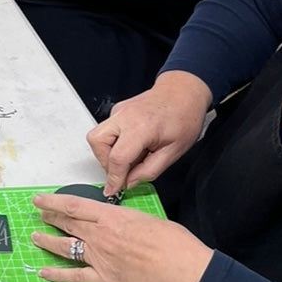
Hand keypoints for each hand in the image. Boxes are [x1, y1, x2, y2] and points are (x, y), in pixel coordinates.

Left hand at [30, 193, 213, 281]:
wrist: (177, 268)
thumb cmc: (171, 242)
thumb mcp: (146, 219)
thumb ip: (126, 220)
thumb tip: (120, 222)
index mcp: (110, 217)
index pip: (74, 206)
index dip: (53, 202)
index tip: (39, 200)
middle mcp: (99, 235)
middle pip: (67, 224)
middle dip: (51, 218)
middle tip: (41, 215)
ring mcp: (98, 257)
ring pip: (65, 247)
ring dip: (47, 241)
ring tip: (36, 237)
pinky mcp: (103, 278)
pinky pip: (75, 276)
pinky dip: (58, 275)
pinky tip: (45, 272)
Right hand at [87, 71, 212, 194]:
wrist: (184, 91)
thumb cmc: (184, 117)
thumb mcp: (174, 151)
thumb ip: (149, 170)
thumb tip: (130, 182)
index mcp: (142, 127)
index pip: (117, 157)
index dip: (114, 178)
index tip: (113, 190)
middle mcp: (124, 116)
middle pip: (97, 142)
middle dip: (105, 162)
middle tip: (122, 170)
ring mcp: (118, 111)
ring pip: (97, 136)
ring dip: (106, 152)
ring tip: (129, 157)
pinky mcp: (117, 110)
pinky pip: (106, 130)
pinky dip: (114, 142)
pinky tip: (131, 144)